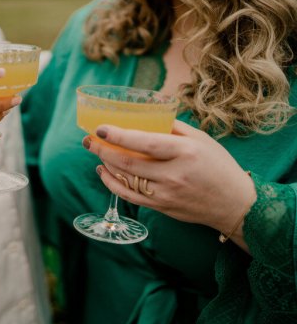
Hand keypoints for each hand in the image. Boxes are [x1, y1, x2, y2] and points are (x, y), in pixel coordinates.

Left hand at [84, 120, 255, 235]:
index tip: (100, 128)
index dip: (118, 135)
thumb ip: (172, 128)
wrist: (235, 204)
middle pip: (128, 162)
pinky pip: (129, 196)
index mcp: (185, 152)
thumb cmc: (218, 166)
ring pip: (125, 179)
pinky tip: (104, 171)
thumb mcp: (201, 139)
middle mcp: (173, 174)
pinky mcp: (161, 207)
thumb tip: (145, 116)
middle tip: (88, 139)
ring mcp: (166, 194)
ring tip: (95, 151)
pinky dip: (112, 183)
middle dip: (102, 149)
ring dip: (105, 164)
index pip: (144, 142)